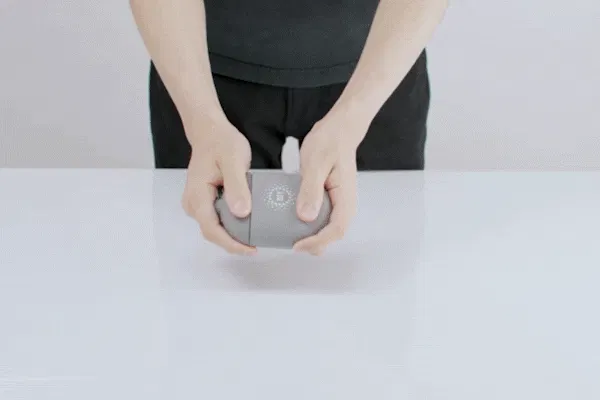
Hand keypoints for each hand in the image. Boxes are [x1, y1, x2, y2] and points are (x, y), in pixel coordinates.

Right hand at [181, 116, 256, 254]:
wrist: (210, 131)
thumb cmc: (221, 142)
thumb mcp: (234, 160)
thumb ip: (237, 187)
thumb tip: (242, 213)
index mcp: (197, 195)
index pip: (212, 229)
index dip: (231, 243)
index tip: (251, 249)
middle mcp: (193, 203)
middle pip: (212, 232)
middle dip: (234, 243)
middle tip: (258, 244)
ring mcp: (197, 204)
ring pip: (215, 228)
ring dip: (233, 235)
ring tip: (256, 235)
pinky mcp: (204, 202)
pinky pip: (217, 219)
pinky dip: (232, 225)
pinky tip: (249, 223)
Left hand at [293, 108, 369, 254]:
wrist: (340, 130)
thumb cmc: (330, 142)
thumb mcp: (315, 163)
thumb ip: (310, 190)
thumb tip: (306, 216)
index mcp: (345, 197)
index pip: (335, 230)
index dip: (316, 241)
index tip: (297, 245)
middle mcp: (346, 203)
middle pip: (334, 234)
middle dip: (314, 244)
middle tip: (292, 244)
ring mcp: (340, 202)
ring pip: (329, 229)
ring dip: (313, 236)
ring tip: (292, 236)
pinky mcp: (332, 199)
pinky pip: (324, 218)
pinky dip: (312, 225)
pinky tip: (296, 222)